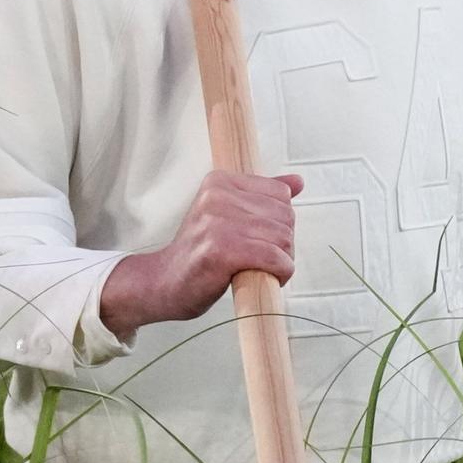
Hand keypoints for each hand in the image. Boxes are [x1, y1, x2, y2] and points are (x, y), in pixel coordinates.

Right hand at [98, 169, 302, 340]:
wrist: (165, 282)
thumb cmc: (200, 252)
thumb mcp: (228, 214)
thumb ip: (262, 195)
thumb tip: (298, 181)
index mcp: (220, 181)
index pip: (280, 193)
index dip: (280, 222)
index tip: (261, 239)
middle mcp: (218, 195)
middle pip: (285, 216)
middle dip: (284, 244)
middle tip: (263, 260)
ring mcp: (217, 222)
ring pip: (283, 238)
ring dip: (283, 262)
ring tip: (261, 269)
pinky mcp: (221, 250)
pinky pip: (274, 258)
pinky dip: (280, 273)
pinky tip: (266, 278)